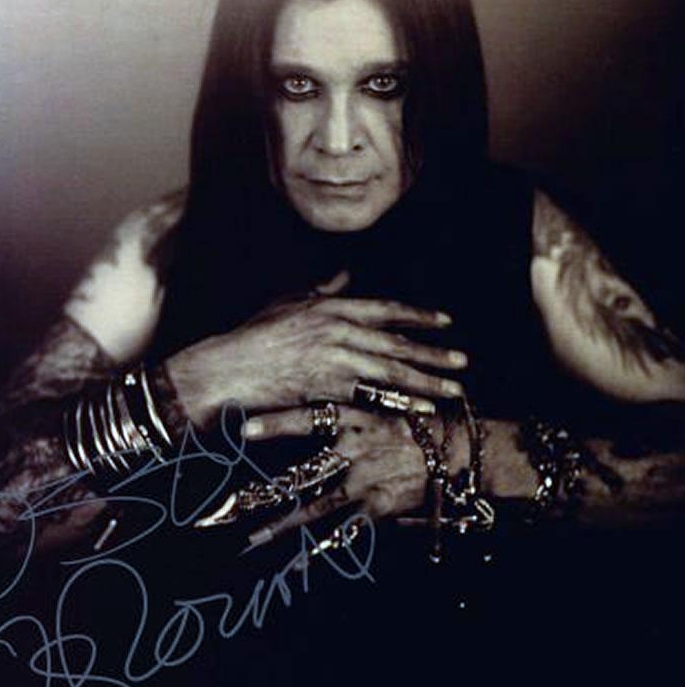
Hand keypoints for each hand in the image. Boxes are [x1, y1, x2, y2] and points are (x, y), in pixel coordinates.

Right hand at [165, 276, 466, 426]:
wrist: (226, 370)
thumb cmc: (252, 338)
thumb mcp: (287, 305)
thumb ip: (320, 291)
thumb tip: (344, 276)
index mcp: (330, 307)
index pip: (385, 310)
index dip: (418, 316)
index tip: (445, 322)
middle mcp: (337, 330)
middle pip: (396, 343)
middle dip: (433, 354)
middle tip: (461, 362)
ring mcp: (334, 360)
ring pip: (391, 371)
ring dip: (427, 381)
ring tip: (453, 389)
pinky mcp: (327, 389)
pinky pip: (373, 398)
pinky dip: (400, 404)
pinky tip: (422, 410)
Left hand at [242, 405, 442, 542]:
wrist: (455, 450)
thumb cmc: (411, 418)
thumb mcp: (378, 397)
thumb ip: (342, 401)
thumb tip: (302, 396)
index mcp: (353, 417)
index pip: (307, 418)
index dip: (276, 423)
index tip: (242, 429)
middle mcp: (354, 451)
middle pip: (301, 472)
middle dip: (264, 489)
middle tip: (230, 503)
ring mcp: (365, 482)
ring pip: (315, 507)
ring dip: (282, 525)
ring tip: (250, 539)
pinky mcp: (378, 507)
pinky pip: (344, 533)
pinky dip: (320, 551)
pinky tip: (295, 565)